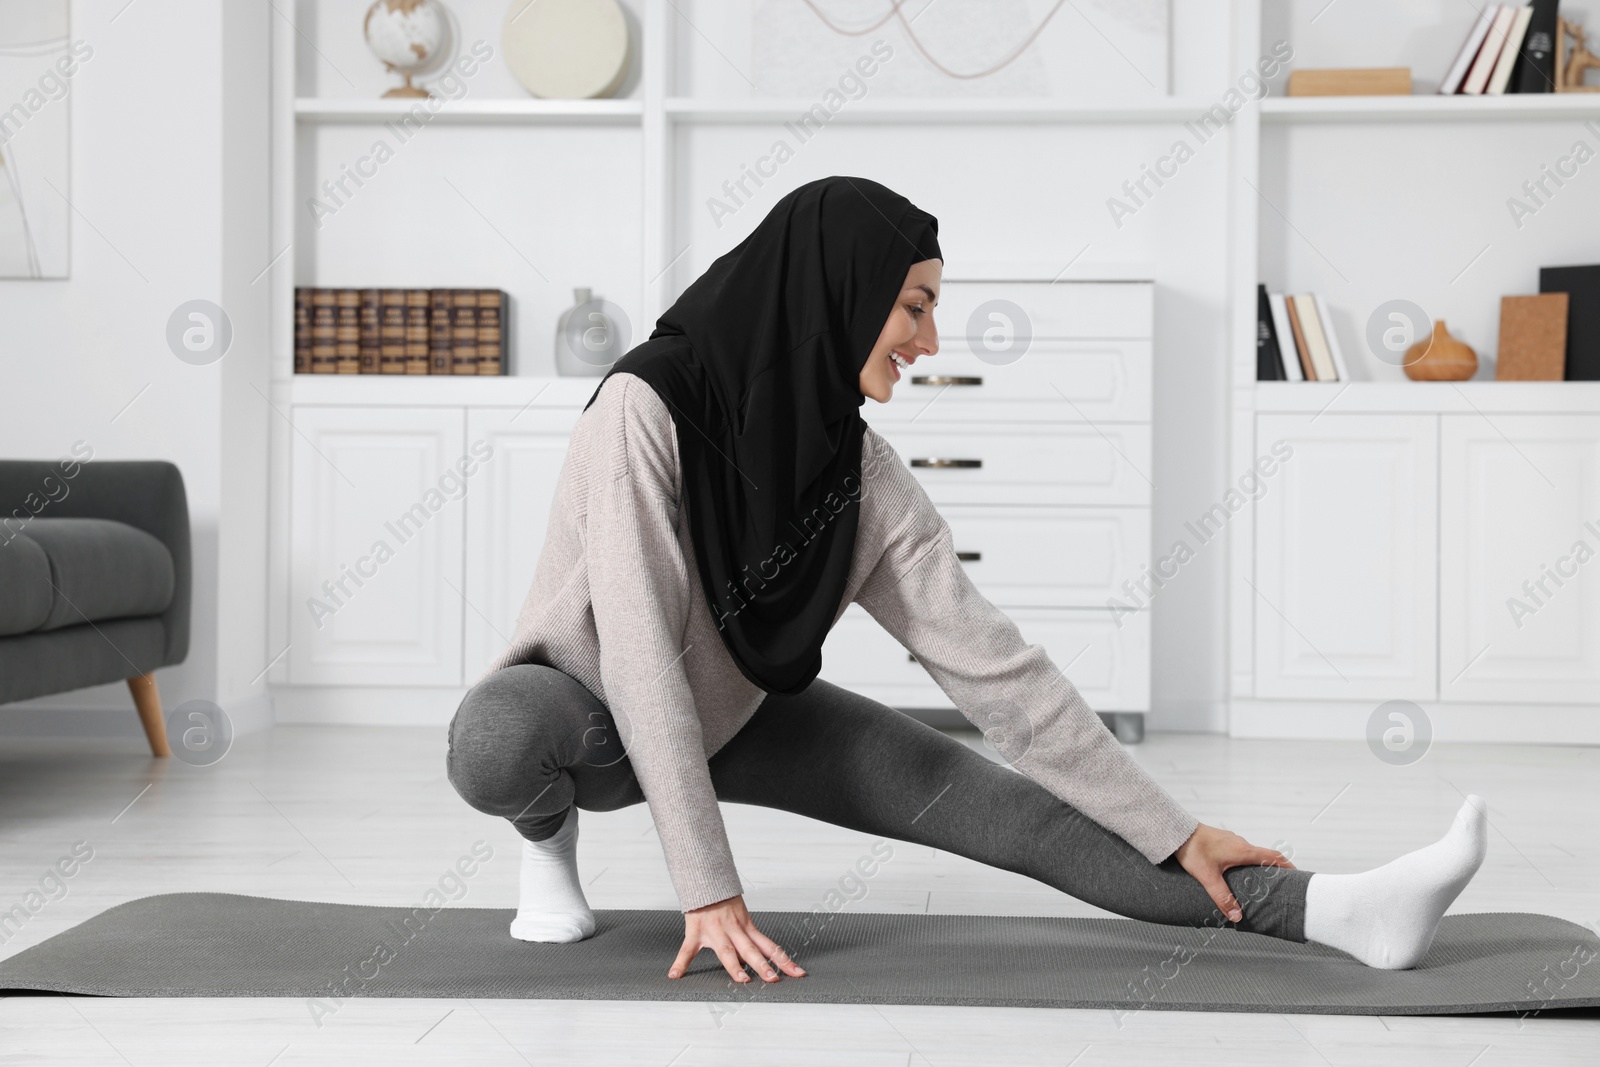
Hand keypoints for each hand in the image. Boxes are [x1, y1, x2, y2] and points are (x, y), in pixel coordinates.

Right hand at [668, 895, 806, 983]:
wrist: (706, 881)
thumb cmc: (724, 902)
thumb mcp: (741, 918)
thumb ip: (748, 940)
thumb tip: (756, 960)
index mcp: (747, 928)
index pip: (769, 946)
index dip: (784, 960)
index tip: (797, 973)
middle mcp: (734, 930)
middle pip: (751, 950)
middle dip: (763, 965)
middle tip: (773, 979)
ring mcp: (715, 931)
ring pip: (727, 951)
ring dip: (734, 967)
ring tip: (742, 981)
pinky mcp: (696, 932)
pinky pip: (687, 950)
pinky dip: (680, 963)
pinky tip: (675, 975)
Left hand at [1173, 823, 1294, 923]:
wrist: (1176, 831)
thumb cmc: (1192, 851)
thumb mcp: (1208, 877)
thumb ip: (1223, 897)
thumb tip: (1237, 916)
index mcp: (1243, 851)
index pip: (1274, 857)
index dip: (1289, 866)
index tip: (1298, 875)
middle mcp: (1241, 843)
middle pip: (1266, 856)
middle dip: (1276, 869)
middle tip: (1281, 884)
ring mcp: (1231, 840)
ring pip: (1252, 853)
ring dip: (1259, 865)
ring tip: (1260, 882)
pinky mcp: (1222, 840)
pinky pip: (1240, 851)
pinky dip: (1246, 861)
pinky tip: (1237, 872)